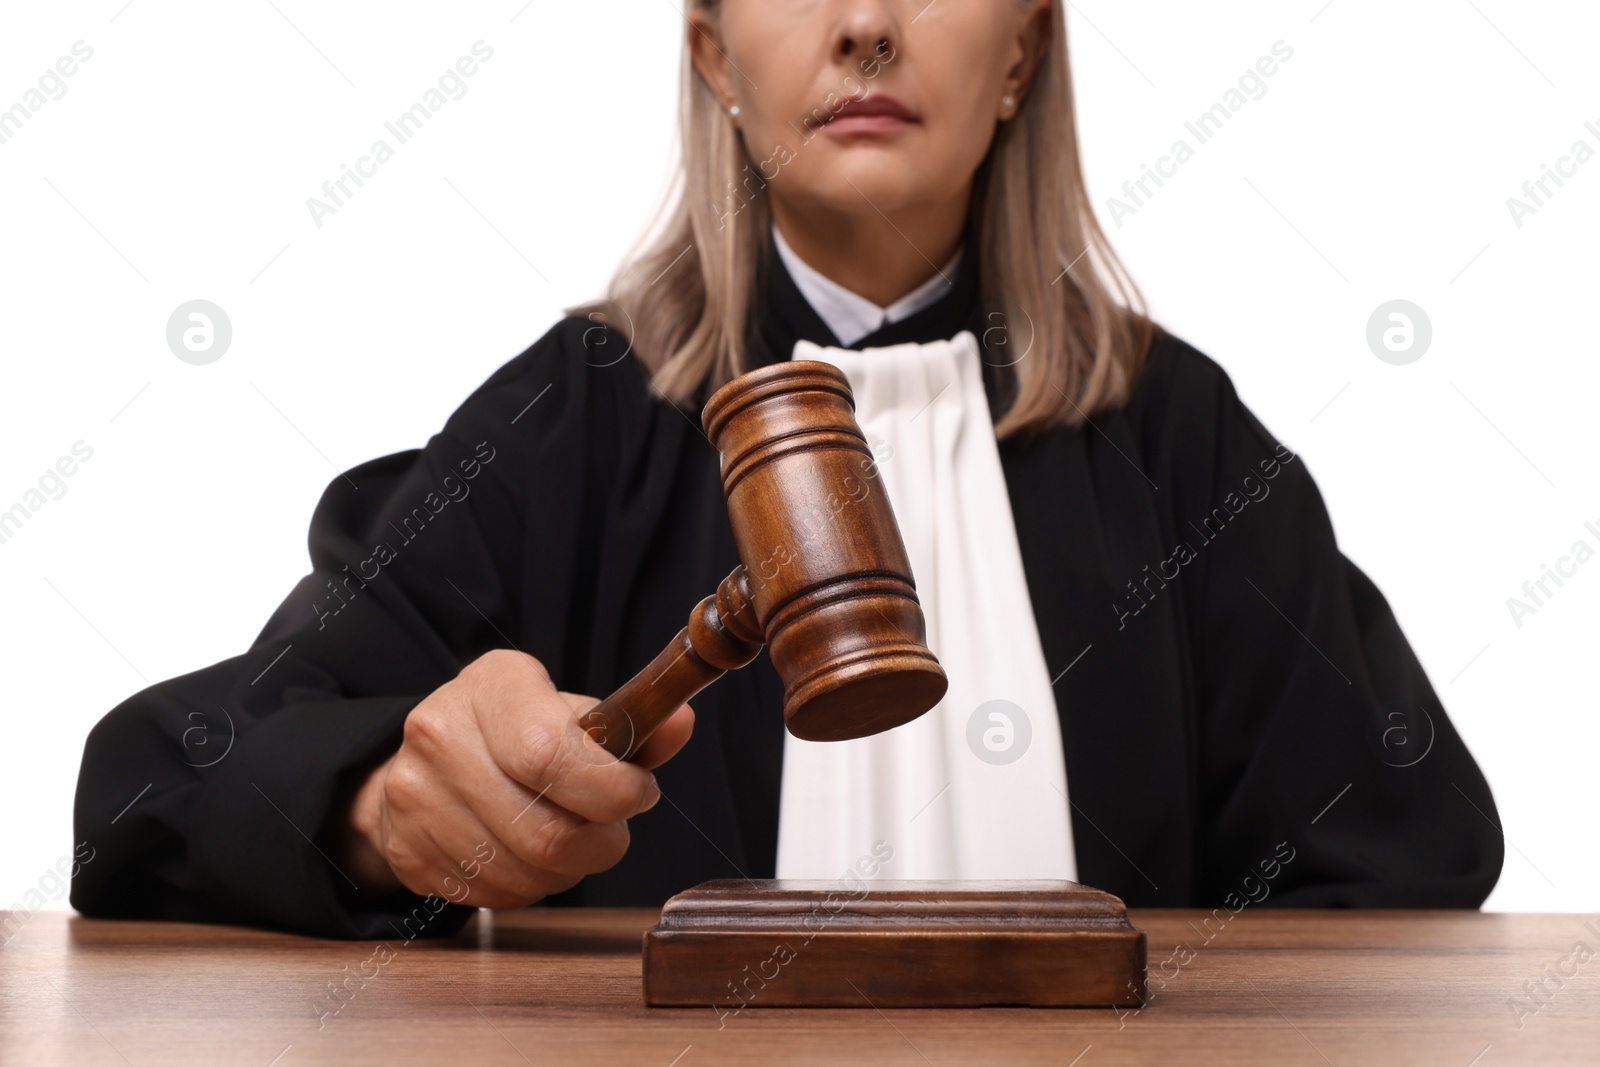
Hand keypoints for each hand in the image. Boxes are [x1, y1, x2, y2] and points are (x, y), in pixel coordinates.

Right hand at [335, 649, 693, 906]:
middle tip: (611, 828)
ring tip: (572, 838)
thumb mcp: (569, 710)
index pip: (551, 756)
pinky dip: (531, 886)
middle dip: (600, 843)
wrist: (429, 757)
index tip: (639, 792)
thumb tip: (682, 724)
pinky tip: (530, 854)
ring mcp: (415, 797)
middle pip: (542, 831)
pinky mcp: (408, 850)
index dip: (610, 790)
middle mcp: (440, 735)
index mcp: (491, 686)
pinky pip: (495, 895)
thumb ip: (630, 725)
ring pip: (524, 874)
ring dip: (569, 870)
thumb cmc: (516, 730)